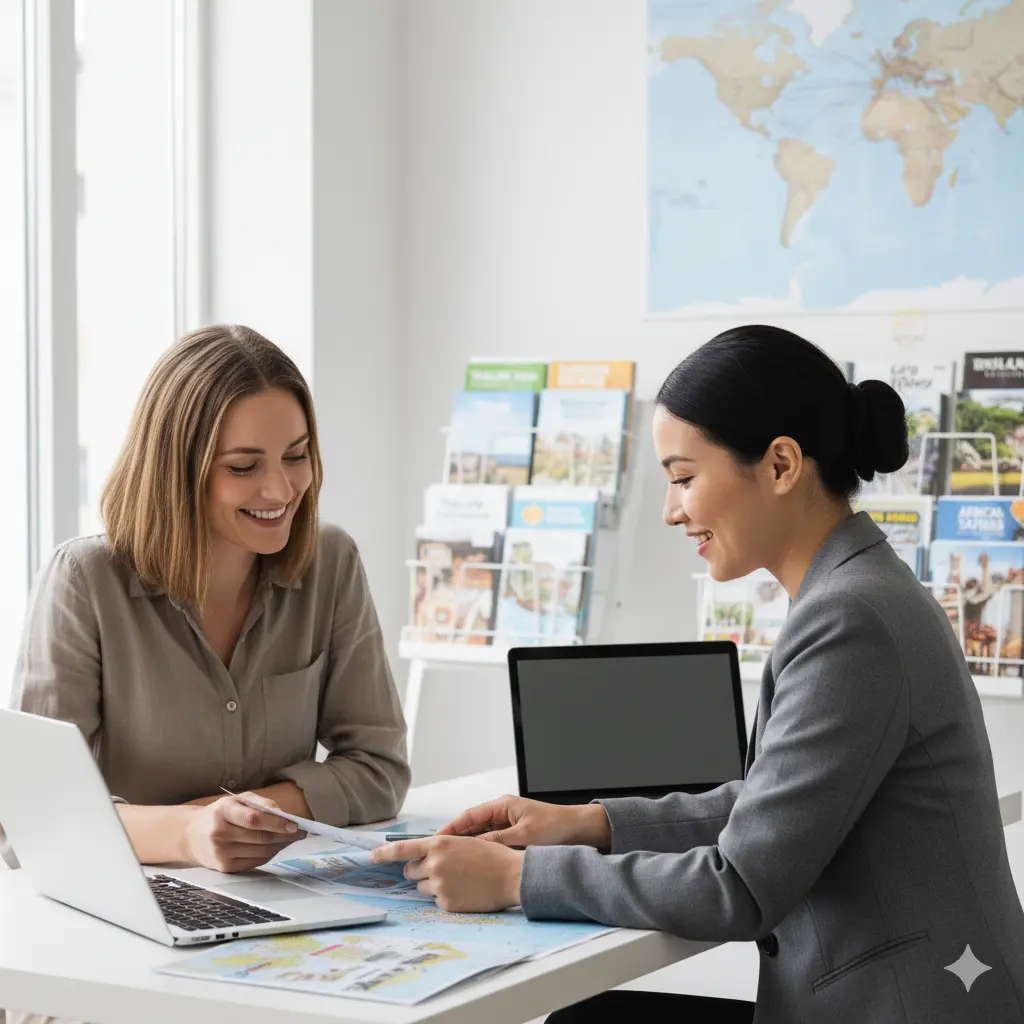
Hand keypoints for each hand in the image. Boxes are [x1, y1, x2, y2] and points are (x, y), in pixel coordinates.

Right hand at [182, 792, 305, 872]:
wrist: (190, 835)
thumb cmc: (219, 814)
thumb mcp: (236, 800)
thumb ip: (260, 803)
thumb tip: (283, 814)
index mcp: (223, 811)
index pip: (254, 819)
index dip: (276, 823)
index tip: (294, 825)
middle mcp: (219, 833)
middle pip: (259, 837)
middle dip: (284, 836)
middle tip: (299, 833)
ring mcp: (221, 853)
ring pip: (260, 851)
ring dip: (279, 846)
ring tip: (290, 839)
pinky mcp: (224, 868)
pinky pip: (254, 862)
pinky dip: (268, 855)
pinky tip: (275, 847)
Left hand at [370, 836, 522, 912]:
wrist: (511, 876)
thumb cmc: (491, 856)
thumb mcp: (464, 842)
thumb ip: (440, 848)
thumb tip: (421, 855)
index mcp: (439, 844)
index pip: (402, 849)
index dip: (383, 853)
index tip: (371, 856)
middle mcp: (435, 863)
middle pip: (410, 871)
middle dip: (419, 871)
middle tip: (440, 869)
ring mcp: (440, 885)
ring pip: (421, 887)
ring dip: (432, 885)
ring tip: (457, 880)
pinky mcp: (446, 903)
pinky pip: (435, 901)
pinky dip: (445, 897)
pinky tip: (463, 891)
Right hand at [436, 794, 610, 850]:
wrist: (579, 830)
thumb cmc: (555, 827)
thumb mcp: (524, 835)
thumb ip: (498, 841)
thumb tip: (473, 849)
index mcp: (502, 806)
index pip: (469, 816)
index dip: (451, 828)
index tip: (435, 839)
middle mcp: (502, 813)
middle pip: (471, 826)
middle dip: (454, 838)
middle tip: (436, 854)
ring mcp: (508, 824)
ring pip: (480, 836)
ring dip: (467, 846)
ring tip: (450, 861)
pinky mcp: (514, 835)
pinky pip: (491, 843)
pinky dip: (481, 851)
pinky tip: (473, 864)